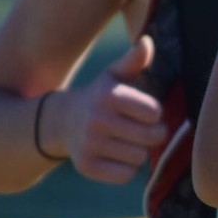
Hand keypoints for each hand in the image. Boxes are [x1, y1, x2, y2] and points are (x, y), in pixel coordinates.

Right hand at [46, 37, 168, 184]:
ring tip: (127, 140)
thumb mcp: (114, 74)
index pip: (154, 112)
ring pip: (139, 157)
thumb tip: (146, 42)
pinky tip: (116, 155)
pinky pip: (125, 175)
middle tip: (144, 129)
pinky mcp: (86, 166)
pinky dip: (126, 168)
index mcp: (109, 95)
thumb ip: (133, 60)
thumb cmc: (101, 96)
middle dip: (153, 134)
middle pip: (150, 137)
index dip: (154, 113)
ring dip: (138, 151)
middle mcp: (97, 119)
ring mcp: (90, 144)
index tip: (146, 111)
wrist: (63, 122)